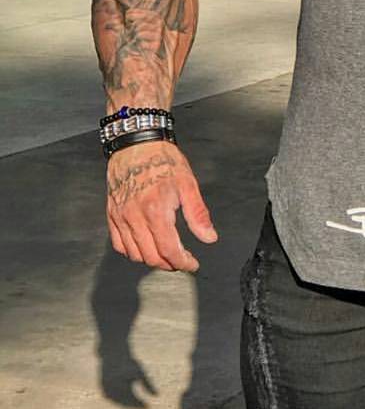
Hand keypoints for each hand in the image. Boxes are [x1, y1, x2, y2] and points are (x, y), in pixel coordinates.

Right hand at [105, 140, 217, 271]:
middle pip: (151, 256)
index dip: (182, 262)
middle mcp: (134, 217)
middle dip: (169, 264)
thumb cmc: (162, 159)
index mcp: (155, 210)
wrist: (136, 144)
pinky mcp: (112, 215)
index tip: (192, 263)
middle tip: (182, 260)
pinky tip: (145, 246)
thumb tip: (209, 237)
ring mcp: (120, 217)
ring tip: (167, 254)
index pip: (169, 249)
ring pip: (134, 254)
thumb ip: (198, 214)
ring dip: (152, 259)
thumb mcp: (188, 183)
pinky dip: (133, 251)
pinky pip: (119, 244)